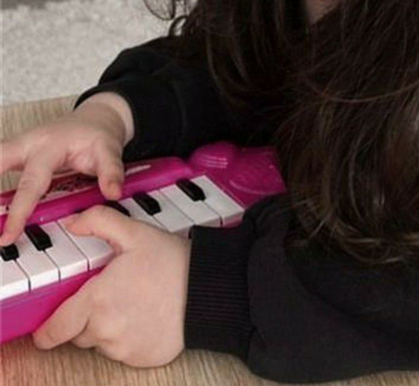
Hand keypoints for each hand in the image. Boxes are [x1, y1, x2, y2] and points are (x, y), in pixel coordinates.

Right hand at [0, 96, 130, 245]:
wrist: (95, 119)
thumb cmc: (97, 134)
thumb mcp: (109, 150)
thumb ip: (111, 171)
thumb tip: (113, 193)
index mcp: (49, 146)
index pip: (31, 184)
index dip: (19, 212)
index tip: (7, 236)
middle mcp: (28, 144)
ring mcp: (18, 148)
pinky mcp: (15, 155)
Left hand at [32, 205, 190, 366]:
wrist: (209, 290)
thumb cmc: (174, 262)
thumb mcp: (136, 233)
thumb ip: (100, 222)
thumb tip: (73, 224)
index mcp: (97, 301)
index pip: (53, 330)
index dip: (47, 329)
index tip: (47, 327)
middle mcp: (106, 330)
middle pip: (78, 334)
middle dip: (86, 318)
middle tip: (110, 296)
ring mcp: (123, 348)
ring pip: (101, 343)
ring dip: (108, 328)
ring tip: (133, 303)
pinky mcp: (141, 359)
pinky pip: (124, 352)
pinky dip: (129, 338)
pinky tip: (146, 317)